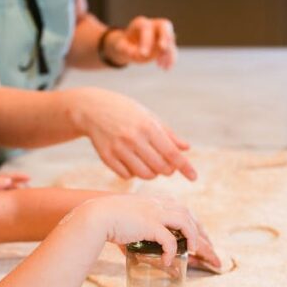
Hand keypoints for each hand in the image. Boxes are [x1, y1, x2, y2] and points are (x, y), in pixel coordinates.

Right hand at [65, 87, 196, 180]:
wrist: (92, 109)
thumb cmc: (126, 111)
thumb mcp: (149, 116)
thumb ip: (168, 133)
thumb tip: (186, 148)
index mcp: (148, 126)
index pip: (171, 153)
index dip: (185, 167)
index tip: (194, 177)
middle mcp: (133, 139)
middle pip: (160, 168)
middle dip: (167, 170)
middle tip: (166, 165)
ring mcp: (118, 149)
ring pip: (145, 175)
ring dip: (152, 173)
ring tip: (150, 163)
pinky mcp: (106, 157)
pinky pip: (127, 176)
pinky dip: (134, 173)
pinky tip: (133, 162)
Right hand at [79, 194, 219, 267]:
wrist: (95, 216)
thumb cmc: (108, 221)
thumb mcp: (131, 224)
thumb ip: (144, 236)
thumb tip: (153, 254)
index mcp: (155, 201)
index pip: (182, 210)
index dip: (194, 225)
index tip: (201, 238)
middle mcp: (158, 203)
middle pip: (189, 216)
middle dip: (201, 234)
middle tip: (209, 250)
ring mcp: (155, 212)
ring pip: (185, 223)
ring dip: (192, 238)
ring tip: (194, 253)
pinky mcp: (149, 224)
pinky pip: (169, 239)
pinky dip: (172, 251)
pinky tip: (169, 261)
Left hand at [104, 17, 176, 69]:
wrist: (129, 46)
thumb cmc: (124, 44)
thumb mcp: (119, 46)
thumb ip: (125, 49)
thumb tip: (134, 53)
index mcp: (140, 24)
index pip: (146, 28)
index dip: (146, 40)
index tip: (143, 54)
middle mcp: (154, 25)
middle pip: (164, 25)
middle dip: (164, 36)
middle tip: (162, 48)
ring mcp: (162, 34)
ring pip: (171, 39)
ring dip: (168, 53)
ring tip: (162, 66)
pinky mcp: (167, 43)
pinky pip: (172, 49)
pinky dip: (171, 59)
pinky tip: (166, 68)